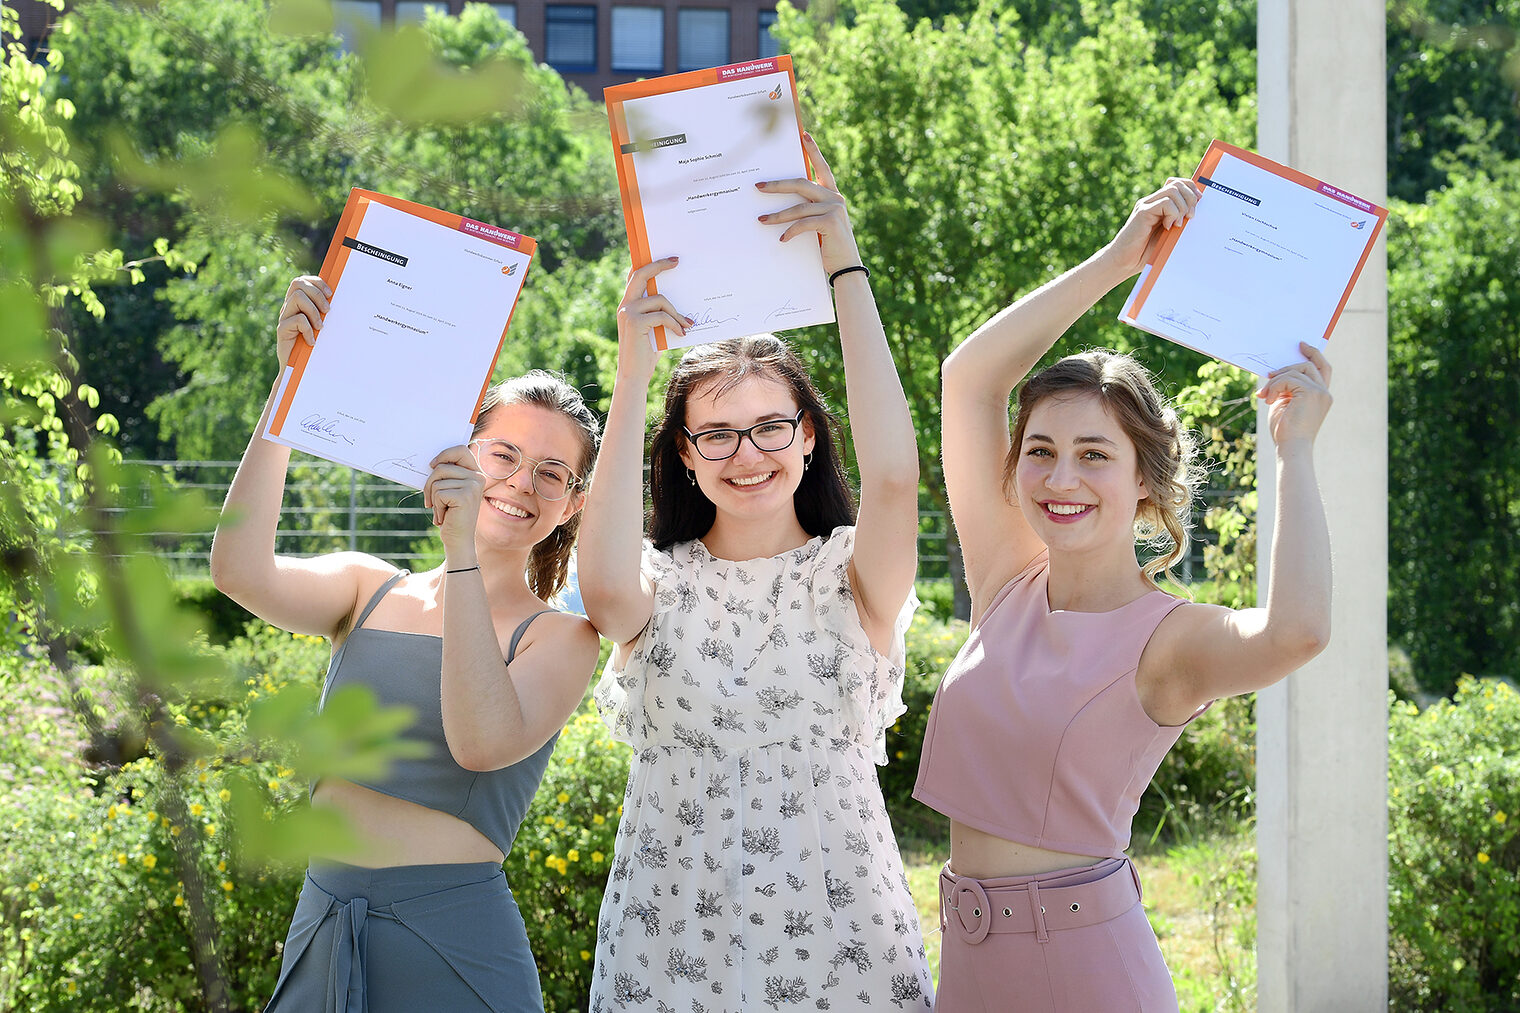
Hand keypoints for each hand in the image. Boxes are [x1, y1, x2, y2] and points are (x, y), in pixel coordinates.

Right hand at [276, 275, 331, 366]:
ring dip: (314, 311)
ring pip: (298, 298)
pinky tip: (312, 341)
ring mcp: (284, 317)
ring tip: (320, 327)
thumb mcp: (320, 325)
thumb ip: (324, 312)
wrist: (297, 368)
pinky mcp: (281, 329)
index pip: (302, 281)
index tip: (331, 294)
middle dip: (316, 294)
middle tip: (328, 311)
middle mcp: (288, 307)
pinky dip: (309, 330)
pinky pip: (298, 320)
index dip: (316, 282)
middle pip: (298, 283)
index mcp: (297, 303)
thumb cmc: (313, 345)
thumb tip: (340, 299)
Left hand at [422, 444, 485, 556]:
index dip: (443, 454)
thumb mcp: (448, 490)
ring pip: (437, 481)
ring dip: (433, 498)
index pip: (460, 450)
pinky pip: (439, 493)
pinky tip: (445, 516)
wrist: (459, 539)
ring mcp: (473, 486)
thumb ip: (445, 475)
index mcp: (475, 473)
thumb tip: (431, 463)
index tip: (432, 465)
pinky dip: (437, 506)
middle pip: (441, 467)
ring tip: (442, 510)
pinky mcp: (465, 496)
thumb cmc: (451, 514)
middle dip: (429, 484)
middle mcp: (477, 478)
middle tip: (431, 500)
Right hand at [616, 257, 687, 378]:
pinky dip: (675, 324)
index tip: (669, 259)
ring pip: (659, 299)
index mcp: (627, 304)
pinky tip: (681, 333)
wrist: (635, 375)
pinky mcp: (635, 322)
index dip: (650, 264)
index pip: (635, 276)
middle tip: (677, 261)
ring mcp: (628, 312)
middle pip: (641, 275)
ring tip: (688, 325)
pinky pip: (662, 315)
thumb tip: (680, 298)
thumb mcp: (656, 327)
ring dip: (677, 313)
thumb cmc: (647, 353)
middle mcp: (624, 305)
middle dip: (659, 265)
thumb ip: (660, 312)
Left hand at [755, 132, 861, 275]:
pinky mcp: (831, 222)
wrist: (846, 267)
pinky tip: (782, 239)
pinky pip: (803, 224)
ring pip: (798, 207)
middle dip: (777, 185)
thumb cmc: (829, 245)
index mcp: (832, 194)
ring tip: (761, 220)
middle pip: (801, 183)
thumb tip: (783, 203)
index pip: (822, 167)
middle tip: (759, 187)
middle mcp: (834, 197)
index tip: (803, 134)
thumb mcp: (819, 222)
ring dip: (777, 215)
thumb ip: (808, 209)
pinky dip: (790, 231)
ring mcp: (834, 208)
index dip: (813, 150)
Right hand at [1100, 177, 1201, 279]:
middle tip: (1190, 217)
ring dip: (1182, 207)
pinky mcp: (1142, 212)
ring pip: (1173, 190)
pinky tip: (1168, 227)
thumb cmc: (1146, 251)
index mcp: (1159, 204)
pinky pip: (1165, 203)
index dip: (1192, 189)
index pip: (1178, 183)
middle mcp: (1152, 201)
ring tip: (1178, 224)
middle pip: (1178, 184)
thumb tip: (1197, 210)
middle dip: (1191, 199)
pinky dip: (1173, 214)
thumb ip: (1179, 220)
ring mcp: (1146, 205)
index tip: (1199, 203)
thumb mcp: (1169, 234)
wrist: (1125, 262)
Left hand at [1257, 342, 1332, 447]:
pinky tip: (1269, 400)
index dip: (1314, 354)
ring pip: (1295, 371)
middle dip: (1287, 366)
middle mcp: (1324, 393)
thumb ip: (1285, 388)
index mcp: (1321, 396)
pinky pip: (1288, 379)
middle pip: (1309, 365)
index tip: (1301, 345)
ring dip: (1275, 381)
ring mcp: (1320, 392)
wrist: (1291, 448)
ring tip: (1265, 396)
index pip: (1323, 369)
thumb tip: (1273, 374)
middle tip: (1269, 376)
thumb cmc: (1285, 431)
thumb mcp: (1284, 404)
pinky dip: (1274, 387)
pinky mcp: (1311, 393)